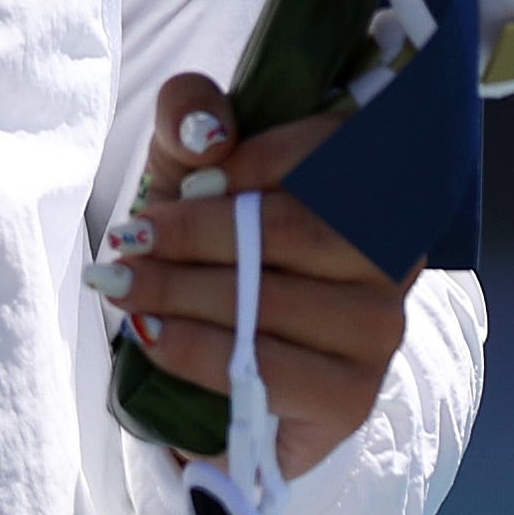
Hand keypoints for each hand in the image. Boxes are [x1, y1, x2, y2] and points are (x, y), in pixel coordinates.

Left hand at [94, 73, 406, 479]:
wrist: (207, 355)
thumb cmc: (207, 246)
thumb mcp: (189, 166)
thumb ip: (191, 117)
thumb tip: (207, 133)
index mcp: (368, 186)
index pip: (327, 155)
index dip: (250, 163)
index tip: (185, 181)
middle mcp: (391, 256)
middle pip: (290, 231)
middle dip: (193, 236)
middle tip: (128, 241)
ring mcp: (378, 331)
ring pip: (269, 301)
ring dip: (178, 292)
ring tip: (122, 286)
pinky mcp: (350, 397)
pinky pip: (262, 367)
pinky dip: (192, 348)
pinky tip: (150, 333)